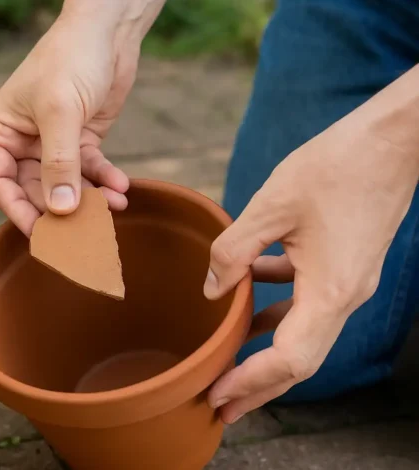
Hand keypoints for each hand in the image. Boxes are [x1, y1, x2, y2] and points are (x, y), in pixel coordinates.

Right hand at [0, 1, 163, 235]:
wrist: (109, 30)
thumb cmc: (71, 58)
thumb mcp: (61, 111)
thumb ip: (59, 163)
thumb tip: (60, 212)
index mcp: (0, 131)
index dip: (17, 210)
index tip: (41, 235)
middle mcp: (22, 141)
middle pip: (34, 190)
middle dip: (60, 210)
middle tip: (84, 233)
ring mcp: (53, 142)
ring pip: (66, 185)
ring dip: (89, 199)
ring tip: (112, 208)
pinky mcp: (82, 140)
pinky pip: (90, 171)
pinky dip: (105, 181)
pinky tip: (121, 188)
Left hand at [205, 66, 418, 422]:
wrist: (394, 138)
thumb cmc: (337, 165)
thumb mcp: (270, 205)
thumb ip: (233, 251)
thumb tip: (212, 289)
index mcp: (330, 291)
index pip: (288, 360)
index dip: (250, 382)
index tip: (216, 396)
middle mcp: (345, 298)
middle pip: (299, 361)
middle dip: (258, 387)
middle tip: (219, 405)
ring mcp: (349, 283)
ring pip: (303, 334)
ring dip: (266, 353)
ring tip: (229, 366)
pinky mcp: (346, 266)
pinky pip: (308, 302)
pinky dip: (277, 310)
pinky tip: (247, 296)